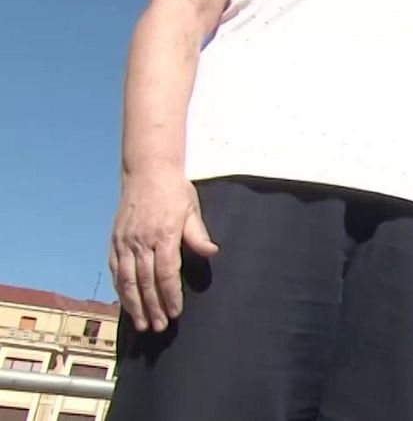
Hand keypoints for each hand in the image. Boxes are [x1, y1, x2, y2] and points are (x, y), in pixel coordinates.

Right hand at [108, 171, 218, 332]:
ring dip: (134, 304)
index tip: (175, 312)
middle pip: (145, 282)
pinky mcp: (114, 240)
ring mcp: (124, 242)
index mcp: (164, 235)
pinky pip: (115, 270)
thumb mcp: (192, 208)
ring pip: (127, 280)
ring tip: (142, 323)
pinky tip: (126, 302)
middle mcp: (141, 241)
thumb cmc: (174, 190)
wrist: (147, 170)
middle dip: (152, 307)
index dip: (170, 295)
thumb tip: (212, 253)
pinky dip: (120, 289)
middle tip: (159, 327)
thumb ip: (198, 234)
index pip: (166, 273)